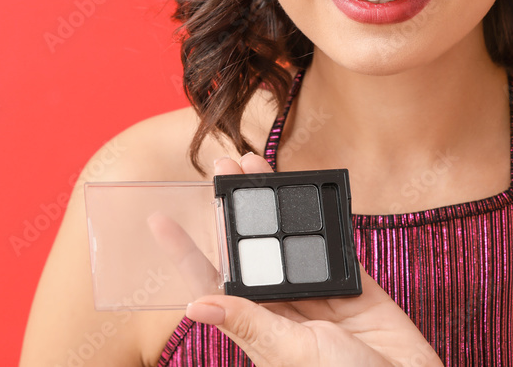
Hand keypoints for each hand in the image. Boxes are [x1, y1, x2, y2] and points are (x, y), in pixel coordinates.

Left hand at [181, 153, 442, 366]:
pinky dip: (319, 217)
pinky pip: (331, 243)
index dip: (185, 252)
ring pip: (288, 239)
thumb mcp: (291, 355)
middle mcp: (282, 310)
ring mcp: (318, 296)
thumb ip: (251, 325)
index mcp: (257, 329)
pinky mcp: (353, 287)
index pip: (211, 283)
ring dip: (272, 202)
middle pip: (250, 250)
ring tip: (253, 164)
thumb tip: (196, 305)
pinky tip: (301, 190)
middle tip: (221, 166)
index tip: (159, 221)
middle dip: (233, 210)